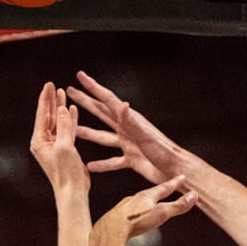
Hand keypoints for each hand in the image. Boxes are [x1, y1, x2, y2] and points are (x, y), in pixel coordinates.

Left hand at [29, 82, 88, 194]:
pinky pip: (66, 130)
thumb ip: (63, 127)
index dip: (45, 99)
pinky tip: (71, 111)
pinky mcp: (65, 149)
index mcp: (39, 140)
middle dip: (51, 101)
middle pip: (48, 116)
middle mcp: (44, 141)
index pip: (42, 115)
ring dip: (60, 108)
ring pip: (57, 122)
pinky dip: (68, 120)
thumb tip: (62, 108)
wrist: (72, 190)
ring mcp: (54, 145)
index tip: (48, 85)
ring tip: (62, 94)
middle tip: (53, 86)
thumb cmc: (66, 172)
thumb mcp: (65, 147)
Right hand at [67, 70, 176, 184]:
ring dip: (88, 133)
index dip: (93, 87)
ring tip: (73, 130)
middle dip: (86, 102)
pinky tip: (90, 166)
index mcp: (129, 120)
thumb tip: (122, 104)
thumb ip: (132, 121)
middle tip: (69, 91)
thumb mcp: (145, 135)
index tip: (79, 75)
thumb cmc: (165, 152)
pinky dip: (102, 164)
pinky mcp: (132, 160)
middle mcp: (127, 130)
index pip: (107, 100)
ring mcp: (129, 145)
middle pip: (101, 113)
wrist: (178, 170)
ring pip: (104, 138)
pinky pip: (113, 161)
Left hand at [97, 158, 197, 239]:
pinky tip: (134, 218)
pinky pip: (128, 211)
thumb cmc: (135, 220)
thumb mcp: (162, 213)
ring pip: (137, 202)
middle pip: (150, 193)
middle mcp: (134, 199)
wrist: (110, 230)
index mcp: (147, 196)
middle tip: (166, 189)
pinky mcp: (116, 217)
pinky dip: (134, 212)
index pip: (165, 187)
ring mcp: (124, 207)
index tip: (181, 177)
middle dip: (159, 192)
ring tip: (150, 205)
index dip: (174, 183)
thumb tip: (193, 196)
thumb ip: (177, 206)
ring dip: (145, 202)